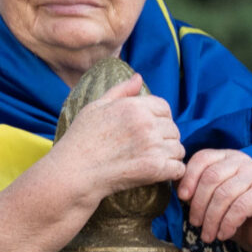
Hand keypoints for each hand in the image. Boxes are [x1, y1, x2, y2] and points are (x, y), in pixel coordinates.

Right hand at [46, 75, 183, 202]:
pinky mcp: (155, 169)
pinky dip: (171, 172)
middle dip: (164, 138)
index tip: (148, 130)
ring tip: (151, 161)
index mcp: (134, 106)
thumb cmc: (80, 139)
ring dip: (168, 155)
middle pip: (173, 128)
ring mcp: (152, 147)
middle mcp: (146, 124)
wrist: (73, 173)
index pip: (164, 107)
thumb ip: (120, 91)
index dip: (159, 118)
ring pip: (178, 148)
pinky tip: (157, 173)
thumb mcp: (95, 107)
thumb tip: (139, 77)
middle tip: (147, 148)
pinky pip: (178, 168)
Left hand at [177, 148, 251, 251]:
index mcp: (226, 157)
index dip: (189, 178)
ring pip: (224, 194)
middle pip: (211, 177)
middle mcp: (243, 162)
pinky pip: (241, 206)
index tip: (182, 199)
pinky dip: (228, 223)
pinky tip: (223, 234)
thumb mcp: (210, 200)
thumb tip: (174, 185)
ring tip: (207, 235)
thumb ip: (195, 189)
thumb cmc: (233, 214)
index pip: (202, 158)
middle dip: (199, 203)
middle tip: (195, 224)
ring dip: (212, 219)